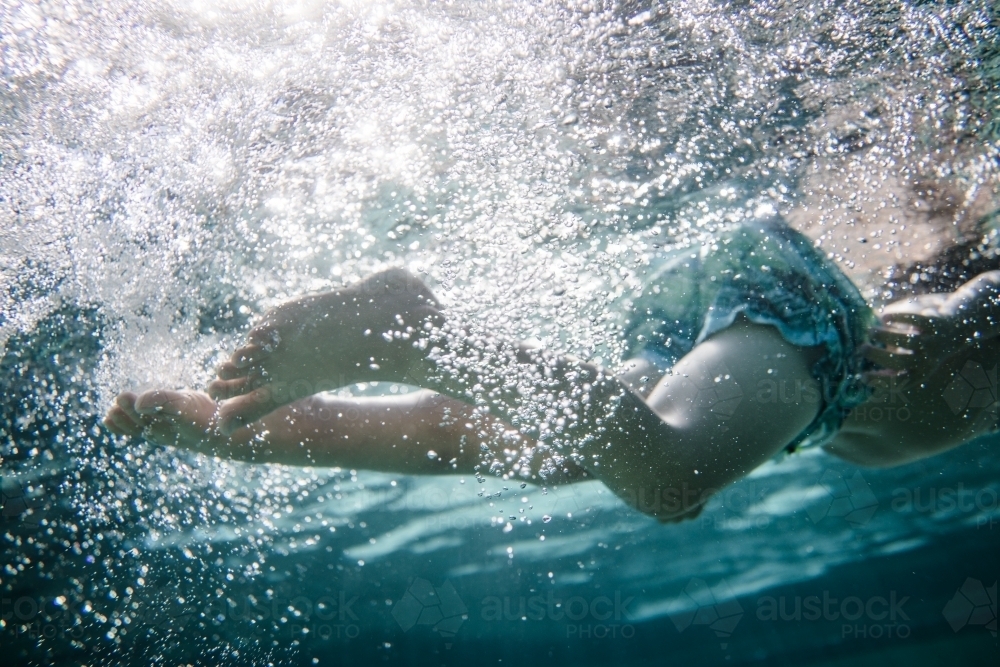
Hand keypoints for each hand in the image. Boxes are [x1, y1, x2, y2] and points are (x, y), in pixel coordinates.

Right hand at [863, 272, 999, 382]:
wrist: (956, 327)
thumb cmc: (924, 347)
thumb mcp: (910, 361)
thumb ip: (890, 366)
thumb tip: (861, 374)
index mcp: (920, 372)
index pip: (897, 382)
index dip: (878, 381)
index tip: (861, 376)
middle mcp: (927, 359)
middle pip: (899, 360)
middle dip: (878, 355)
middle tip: (862, 348)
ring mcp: (932, 341)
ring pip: (907, 340)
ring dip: (885, 335)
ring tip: (871, 331)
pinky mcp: (934, 323)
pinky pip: (915, 320)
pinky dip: (898, 317)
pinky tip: (883, 316)